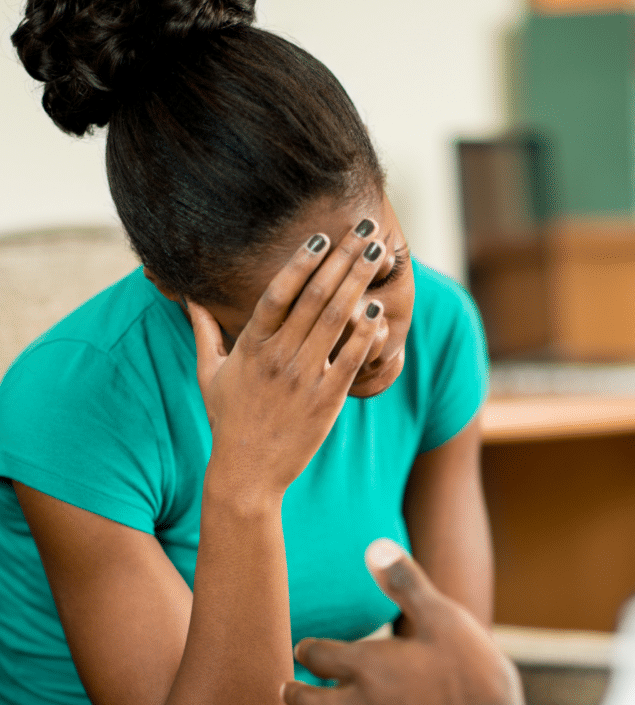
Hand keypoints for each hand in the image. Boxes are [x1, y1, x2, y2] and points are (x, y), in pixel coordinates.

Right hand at [188, 224, 386, 502]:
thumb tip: (187, 298)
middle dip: (343, 260)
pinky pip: (349, 361)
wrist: (246, 472)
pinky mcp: (325, 401)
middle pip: (314, 297)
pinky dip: (364, 335)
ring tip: (378, 257)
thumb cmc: (228, 420)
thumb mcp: (210, 374)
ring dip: (358, 284)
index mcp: (251, 345)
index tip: (322, 237)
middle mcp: (278, 356)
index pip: (278, 293)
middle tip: (365, 232)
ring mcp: (303, 378)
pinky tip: (378, 311)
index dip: (301, 262)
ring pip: (334, 321)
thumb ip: (204, 332)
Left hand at [282, 539, 522, 704]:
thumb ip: (407, 584)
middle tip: (287, 689)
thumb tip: (376, 547)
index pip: (318, 655)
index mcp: (369, 666)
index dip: (307, 650)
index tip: (302, 649)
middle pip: (308, 703)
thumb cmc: (469, 676)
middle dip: (295, 693)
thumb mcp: (444, 619)